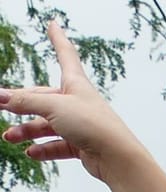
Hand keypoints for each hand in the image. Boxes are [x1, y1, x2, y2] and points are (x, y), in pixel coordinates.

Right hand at [0, 23, 142, 181]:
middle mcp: (78, 102)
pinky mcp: (82, 144)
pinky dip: (43, 148)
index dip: (57, 39)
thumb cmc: (94, 126)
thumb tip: (1, 97)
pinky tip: (31, 153)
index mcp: (76, 84)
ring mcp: (80, 124)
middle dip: (20, 105)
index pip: (65, 54)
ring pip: (47, 124)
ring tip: (9, 137)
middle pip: (43, 98)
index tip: (53, 24)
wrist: (119, 158)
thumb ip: (25, 102)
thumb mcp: (53, 107)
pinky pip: (57, 144)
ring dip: (27, 131)